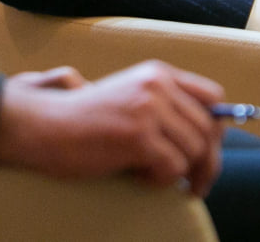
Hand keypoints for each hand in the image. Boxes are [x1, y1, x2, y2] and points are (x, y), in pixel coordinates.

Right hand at [0, 60, 224, 194]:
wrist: (44, 127)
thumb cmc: (85, 122)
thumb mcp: (131, 100)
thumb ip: (165, 108)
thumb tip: (210, 139)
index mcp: (158, 73)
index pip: (212, 96)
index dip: (216, 128)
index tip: (207, 153)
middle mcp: (158, 84)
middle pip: (209, 128)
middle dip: (207, 163)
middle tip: (195, 186)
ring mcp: (148, 107)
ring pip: (194, 150)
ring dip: (176, 173)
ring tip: (146, 174)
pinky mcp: (138, 135)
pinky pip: (173, 168)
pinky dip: (159, 181)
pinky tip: (136, 176)